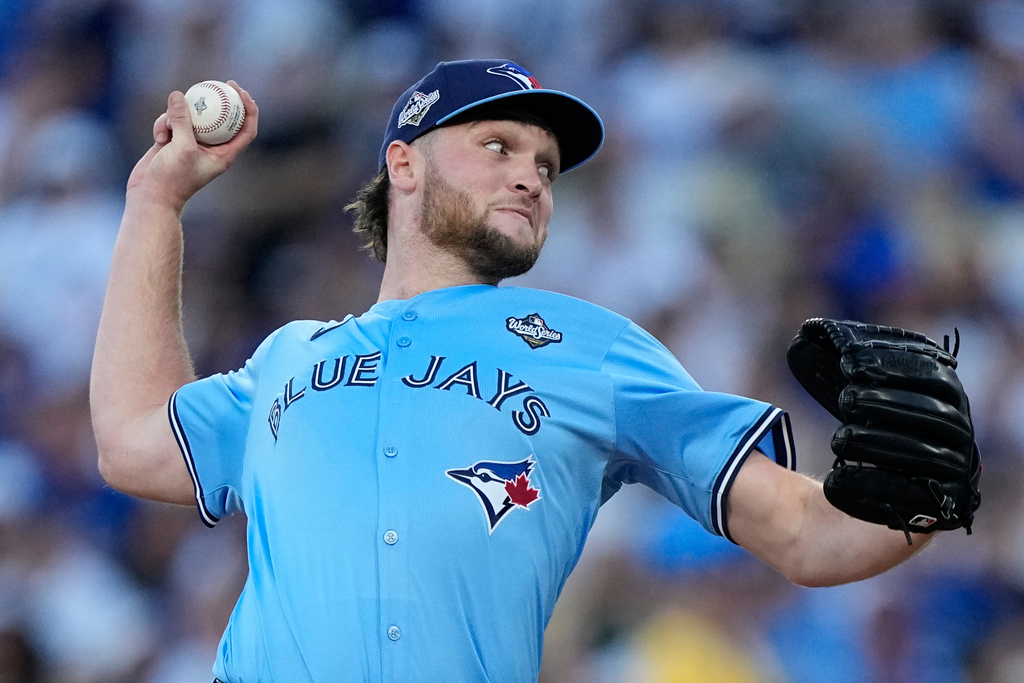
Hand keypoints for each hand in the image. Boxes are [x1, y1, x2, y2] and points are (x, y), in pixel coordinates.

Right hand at [126, 80, 258, 212]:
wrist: (150, 196)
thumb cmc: (172, 179)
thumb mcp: (181, 147)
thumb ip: (182, 120)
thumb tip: (178, 95)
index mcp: (224, 155)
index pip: (246, 130)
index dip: (249, 109)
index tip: (241, 91)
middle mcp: (211, 148)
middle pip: (221, 118)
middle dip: (219, 100)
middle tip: (216, 83)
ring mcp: (191, 144)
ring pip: (191, 117)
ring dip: (176, 117)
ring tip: (167, 132)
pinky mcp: (173, 141)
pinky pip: (172, 122)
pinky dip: (164, 125)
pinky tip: (157, 137)